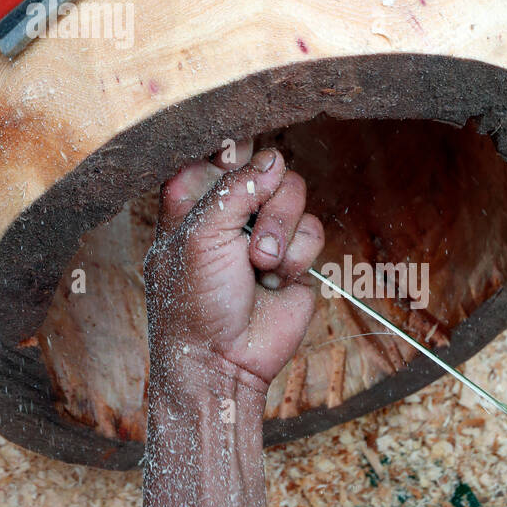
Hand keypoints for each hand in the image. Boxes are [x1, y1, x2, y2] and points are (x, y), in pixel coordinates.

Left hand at [144, 141, 324, 391]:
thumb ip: (235, 189)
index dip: (233, 147)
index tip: (240, 158)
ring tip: (260, 266)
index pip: (215, 147)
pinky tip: (274, 281)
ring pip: (295, 191)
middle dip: (267, 202)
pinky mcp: (294, 252)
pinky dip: (297, 256)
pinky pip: (313, 228)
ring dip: (282, 232)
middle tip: (249, 239)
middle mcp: (230, 206)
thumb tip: (273, 159)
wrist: (223, 359)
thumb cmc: (195, 301)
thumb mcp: (201, 236)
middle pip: (268, 163)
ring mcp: (264, 228)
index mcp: (192, 196)